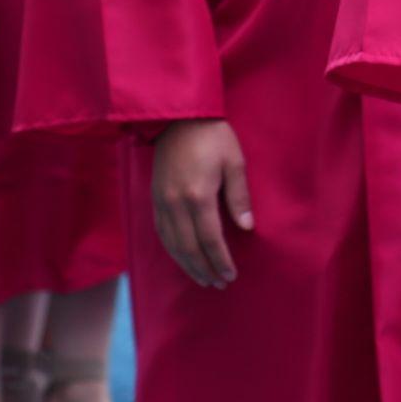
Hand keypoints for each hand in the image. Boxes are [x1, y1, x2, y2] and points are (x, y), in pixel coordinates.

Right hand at [150, 119, 251, 288]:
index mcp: (198, 196)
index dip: (220, 260)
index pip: (210, 239)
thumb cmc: (213, 136)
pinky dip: (172, 250)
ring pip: (172, 245)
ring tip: (202, 278)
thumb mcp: (234, 161)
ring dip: (187, 264)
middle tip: (218, 283)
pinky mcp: (154, 199)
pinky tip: (182, 257)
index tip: (230, 275)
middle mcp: (175, 204)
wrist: (179, 118)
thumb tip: (246, 227)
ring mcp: (161, 203)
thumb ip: (239, 196)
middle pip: (189, 248)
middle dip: (204, 269)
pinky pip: (162, 233)